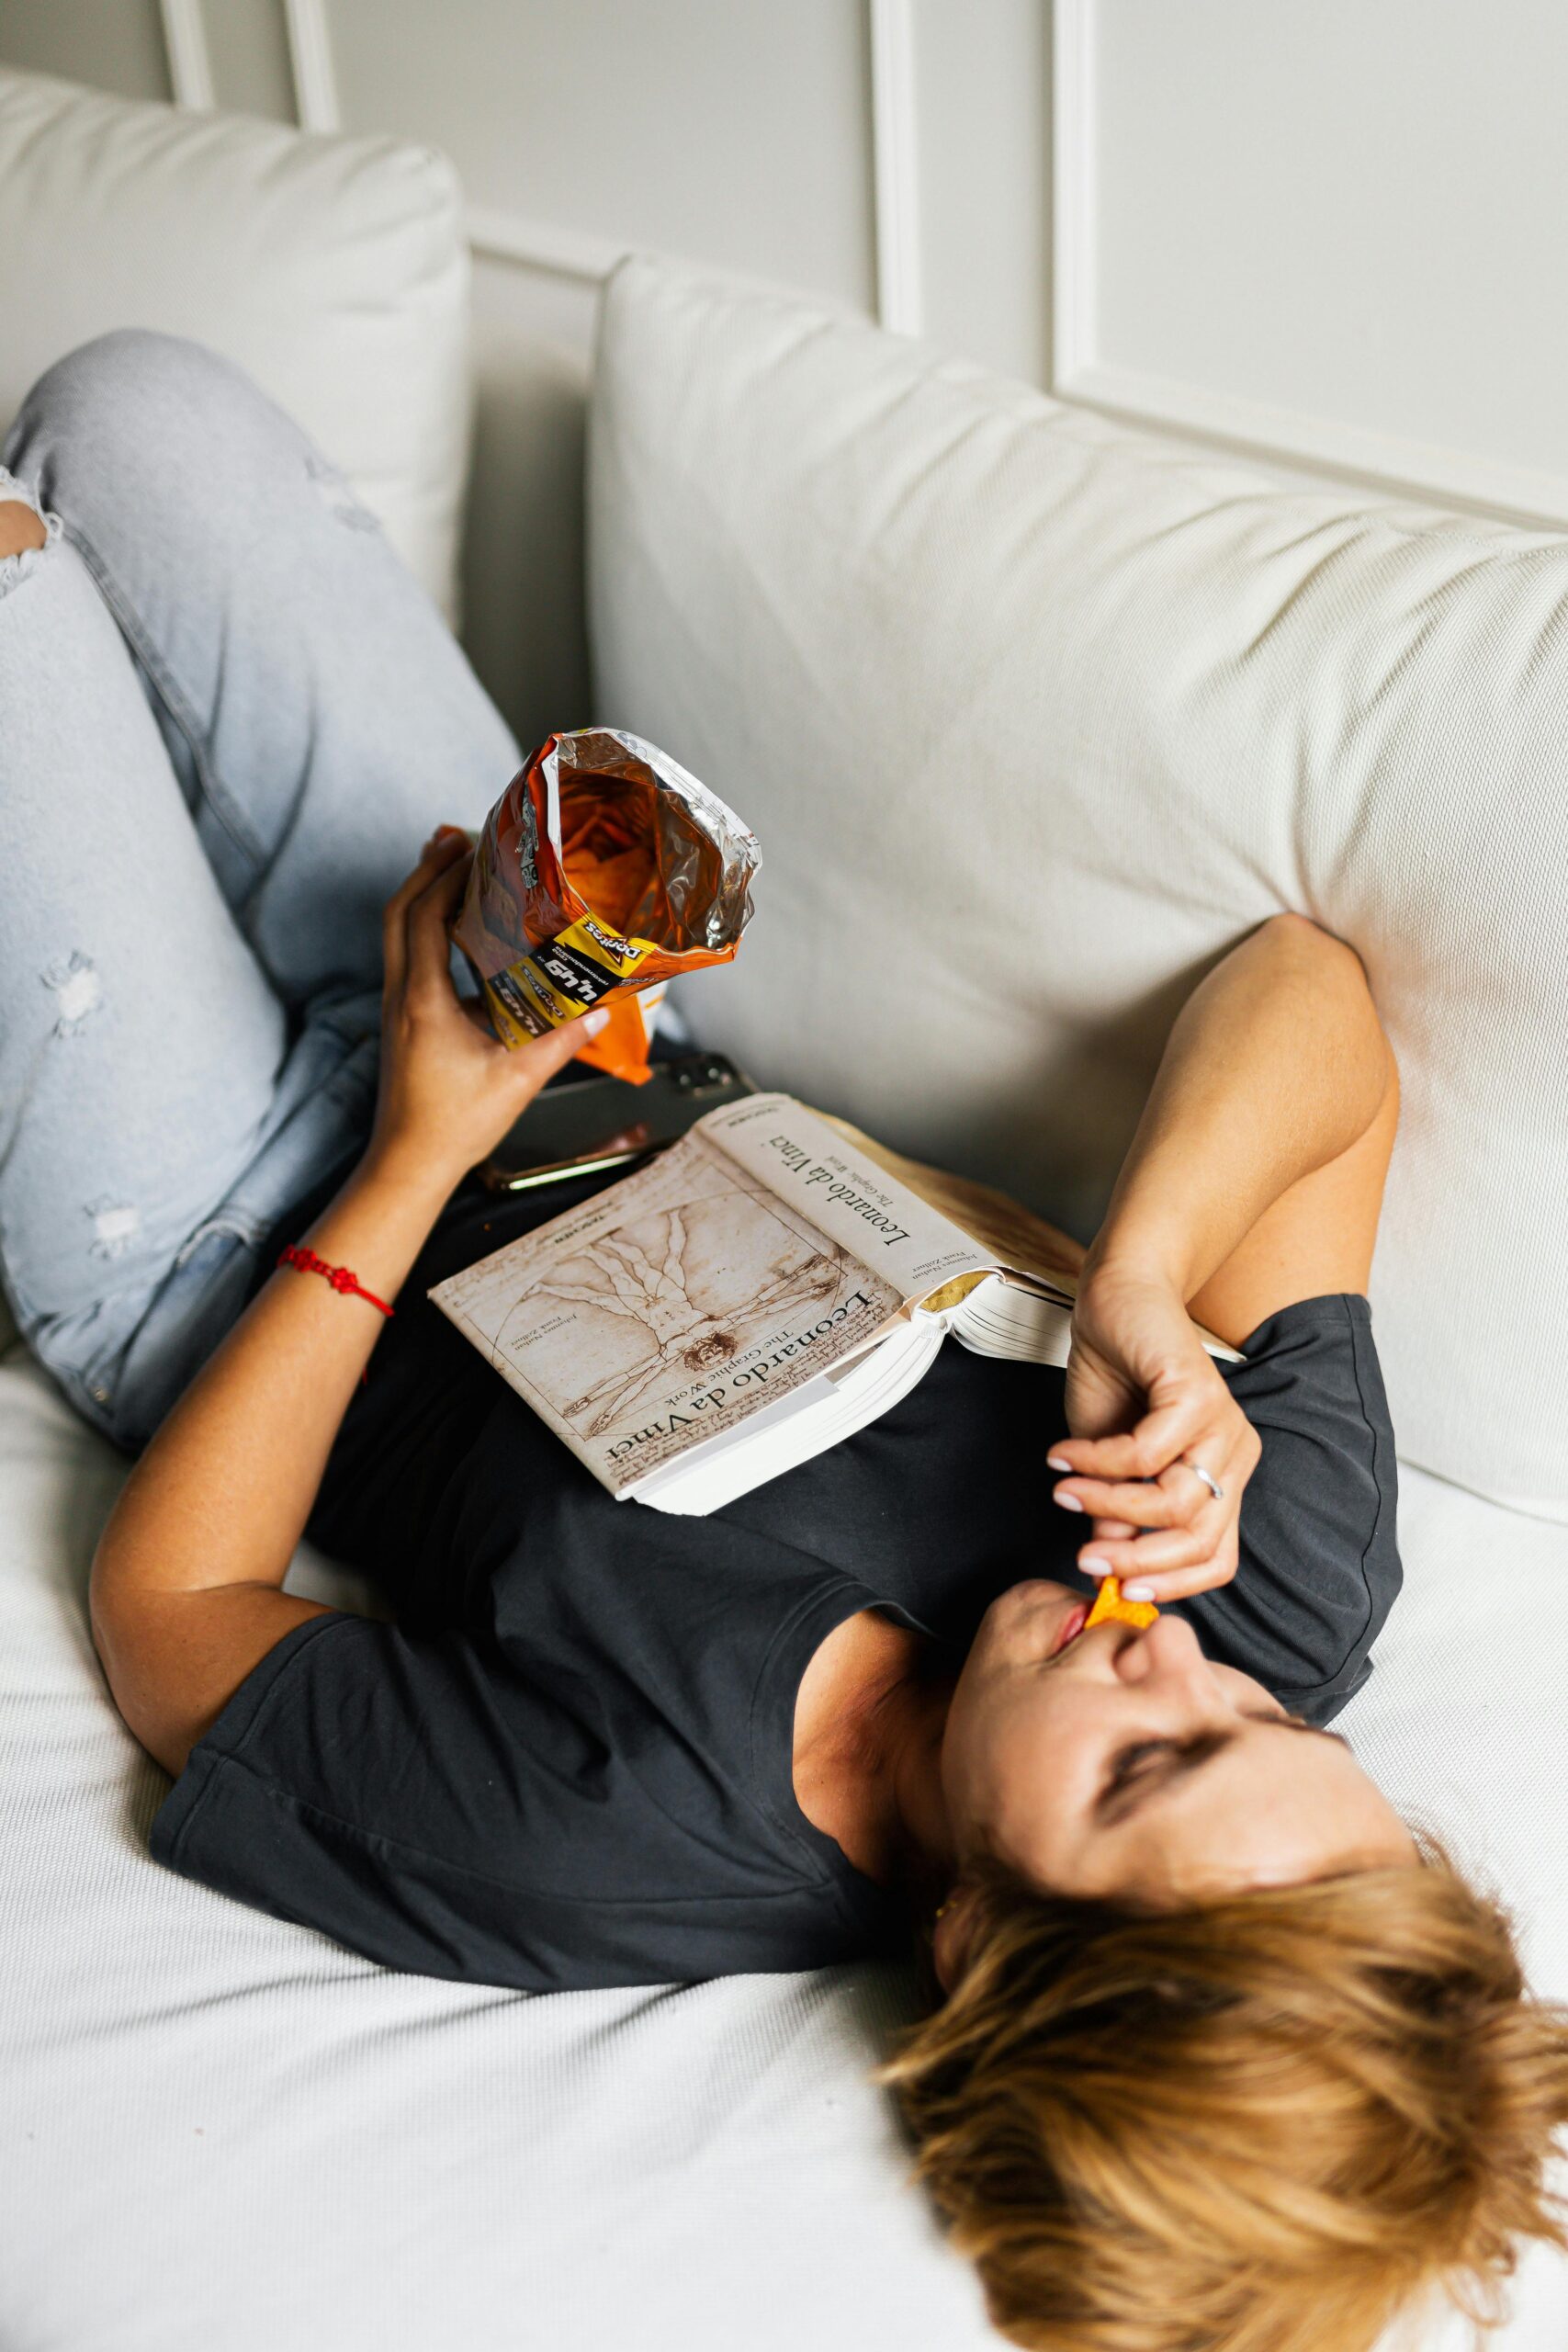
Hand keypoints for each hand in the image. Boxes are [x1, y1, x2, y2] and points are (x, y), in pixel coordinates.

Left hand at [365, 828, 603, 1187]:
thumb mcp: (517, 1081)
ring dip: (422, 897)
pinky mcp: (401, 1022)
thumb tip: (600, 1010)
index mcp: (424, 1001)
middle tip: (456, 839)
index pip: (424, 918)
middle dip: (426, 871)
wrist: (407, 1165)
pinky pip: (407, 959)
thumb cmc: (453, 1126)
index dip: (445, 876)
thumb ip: (560, 1042)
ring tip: (454, 869)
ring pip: (397, 935)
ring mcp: (397, 1009)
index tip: (471, 846)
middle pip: (399, 913)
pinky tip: (457, 932)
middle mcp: (402, 997)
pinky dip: (425, 930)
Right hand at [1048, 1262, 1260, 1602]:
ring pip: (1175, 1501)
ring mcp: (1223, 1424)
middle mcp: (1233, 1455)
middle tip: (1084, 1559)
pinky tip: (1065, 1455)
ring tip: (1064, 1493)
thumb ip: (1113, 1511)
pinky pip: (1148, 1452)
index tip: (1114, 1586)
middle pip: (1201, 1539)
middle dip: (1137, 1559)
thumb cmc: (1115, 1375)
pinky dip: (1099, 1461)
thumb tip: (1105, 1561)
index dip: (1170, 1583)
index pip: (1217, 1557)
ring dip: (1109, 1505)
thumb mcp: (1107, 1460)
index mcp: (1222, 1476)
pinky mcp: (1198, 1392)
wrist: (1117, 1299)